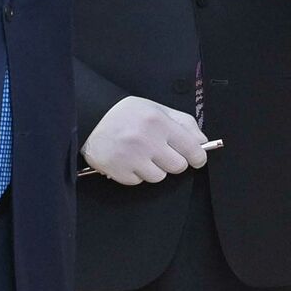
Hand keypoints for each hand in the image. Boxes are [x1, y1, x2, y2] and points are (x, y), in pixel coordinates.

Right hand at [81, 96, 210, 185]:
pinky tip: (128, 159)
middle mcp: (146, 141)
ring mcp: (131, 158)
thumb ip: (183, 123)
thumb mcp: (157, 109)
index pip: (191, 148)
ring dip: (154, 169)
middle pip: (178, 166)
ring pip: (159, 177)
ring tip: (142, 154)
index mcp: (158, 122)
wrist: (88, 118)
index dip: (198, 156)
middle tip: (162, 152)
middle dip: (173, 161)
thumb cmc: (126, 113)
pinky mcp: (118, 171)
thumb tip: (202, 141)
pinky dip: (136, 174)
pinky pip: (138, 182)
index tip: (197, 158)